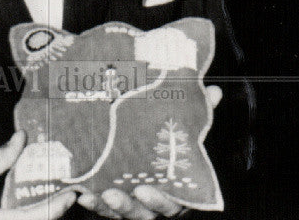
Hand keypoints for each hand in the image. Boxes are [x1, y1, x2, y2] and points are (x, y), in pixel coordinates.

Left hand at [77, 86, 221, 219]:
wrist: (145, 147)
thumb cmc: (169, 143)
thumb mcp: (183, 129)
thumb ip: (197, 114)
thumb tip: (215, 91)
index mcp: (175, 190)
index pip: (171, 202)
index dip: (159, 199)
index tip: (143, 189)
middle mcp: (154, 202)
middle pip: (144, 213)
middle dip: (129, 206)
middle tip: (114, 193)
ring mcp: (135, 205)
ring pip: (123, 213)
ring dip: (109, 207)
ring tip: (96, 194)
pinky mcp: (115, 203)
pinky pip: (104, 208)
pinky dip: (94, 203)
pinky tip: (82, 193)